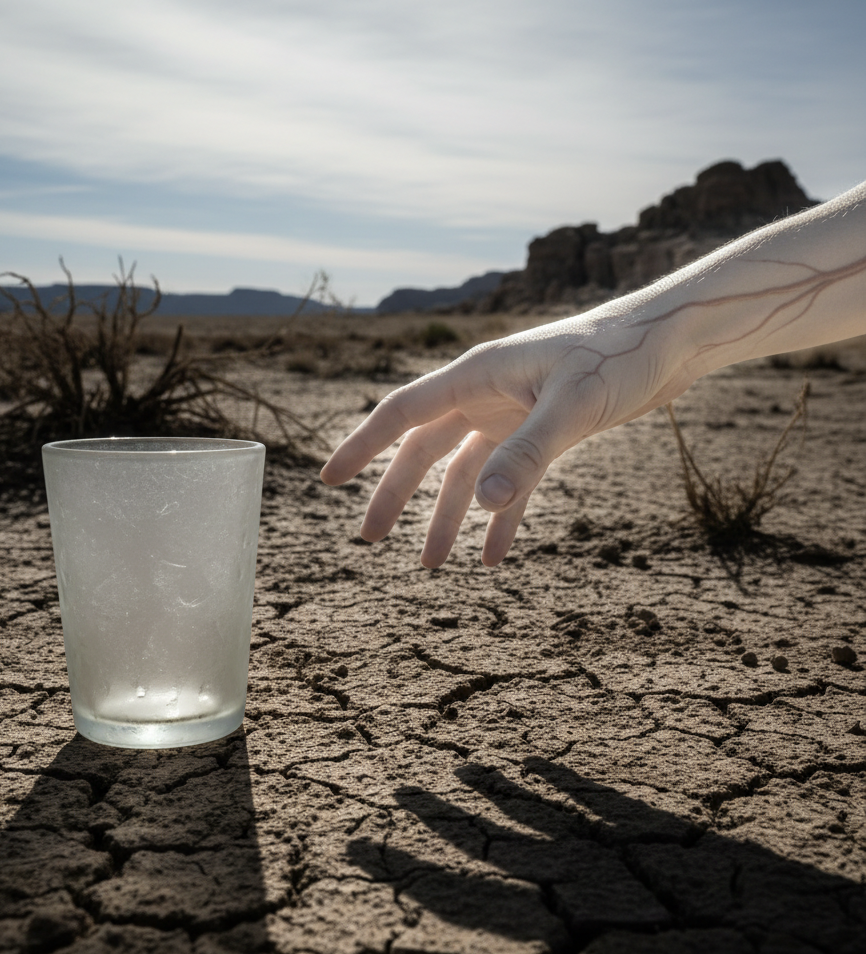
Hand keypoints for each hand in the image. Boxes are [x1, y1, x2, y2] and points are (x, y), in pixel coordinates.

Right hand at [320, 311, 693, 567]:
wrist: (675, 339)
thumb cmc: (622, 356)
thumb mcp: (573, 406)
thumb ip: (526, 454)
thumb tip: (481, 505)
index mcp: (478, 376)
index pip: (403, 413)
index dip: (363, 447)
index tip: (329, 480)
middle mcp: (487, 395)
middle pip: (424, 451)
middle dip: (396, 495)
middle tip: (370, 538)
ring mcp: (513, 414)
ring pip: (465, 473)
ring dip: (447, 517)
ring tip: (433, 564)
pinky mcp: (543, 432)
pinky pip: (510, 482)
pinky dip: (500, 518)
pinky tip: (493, 554)